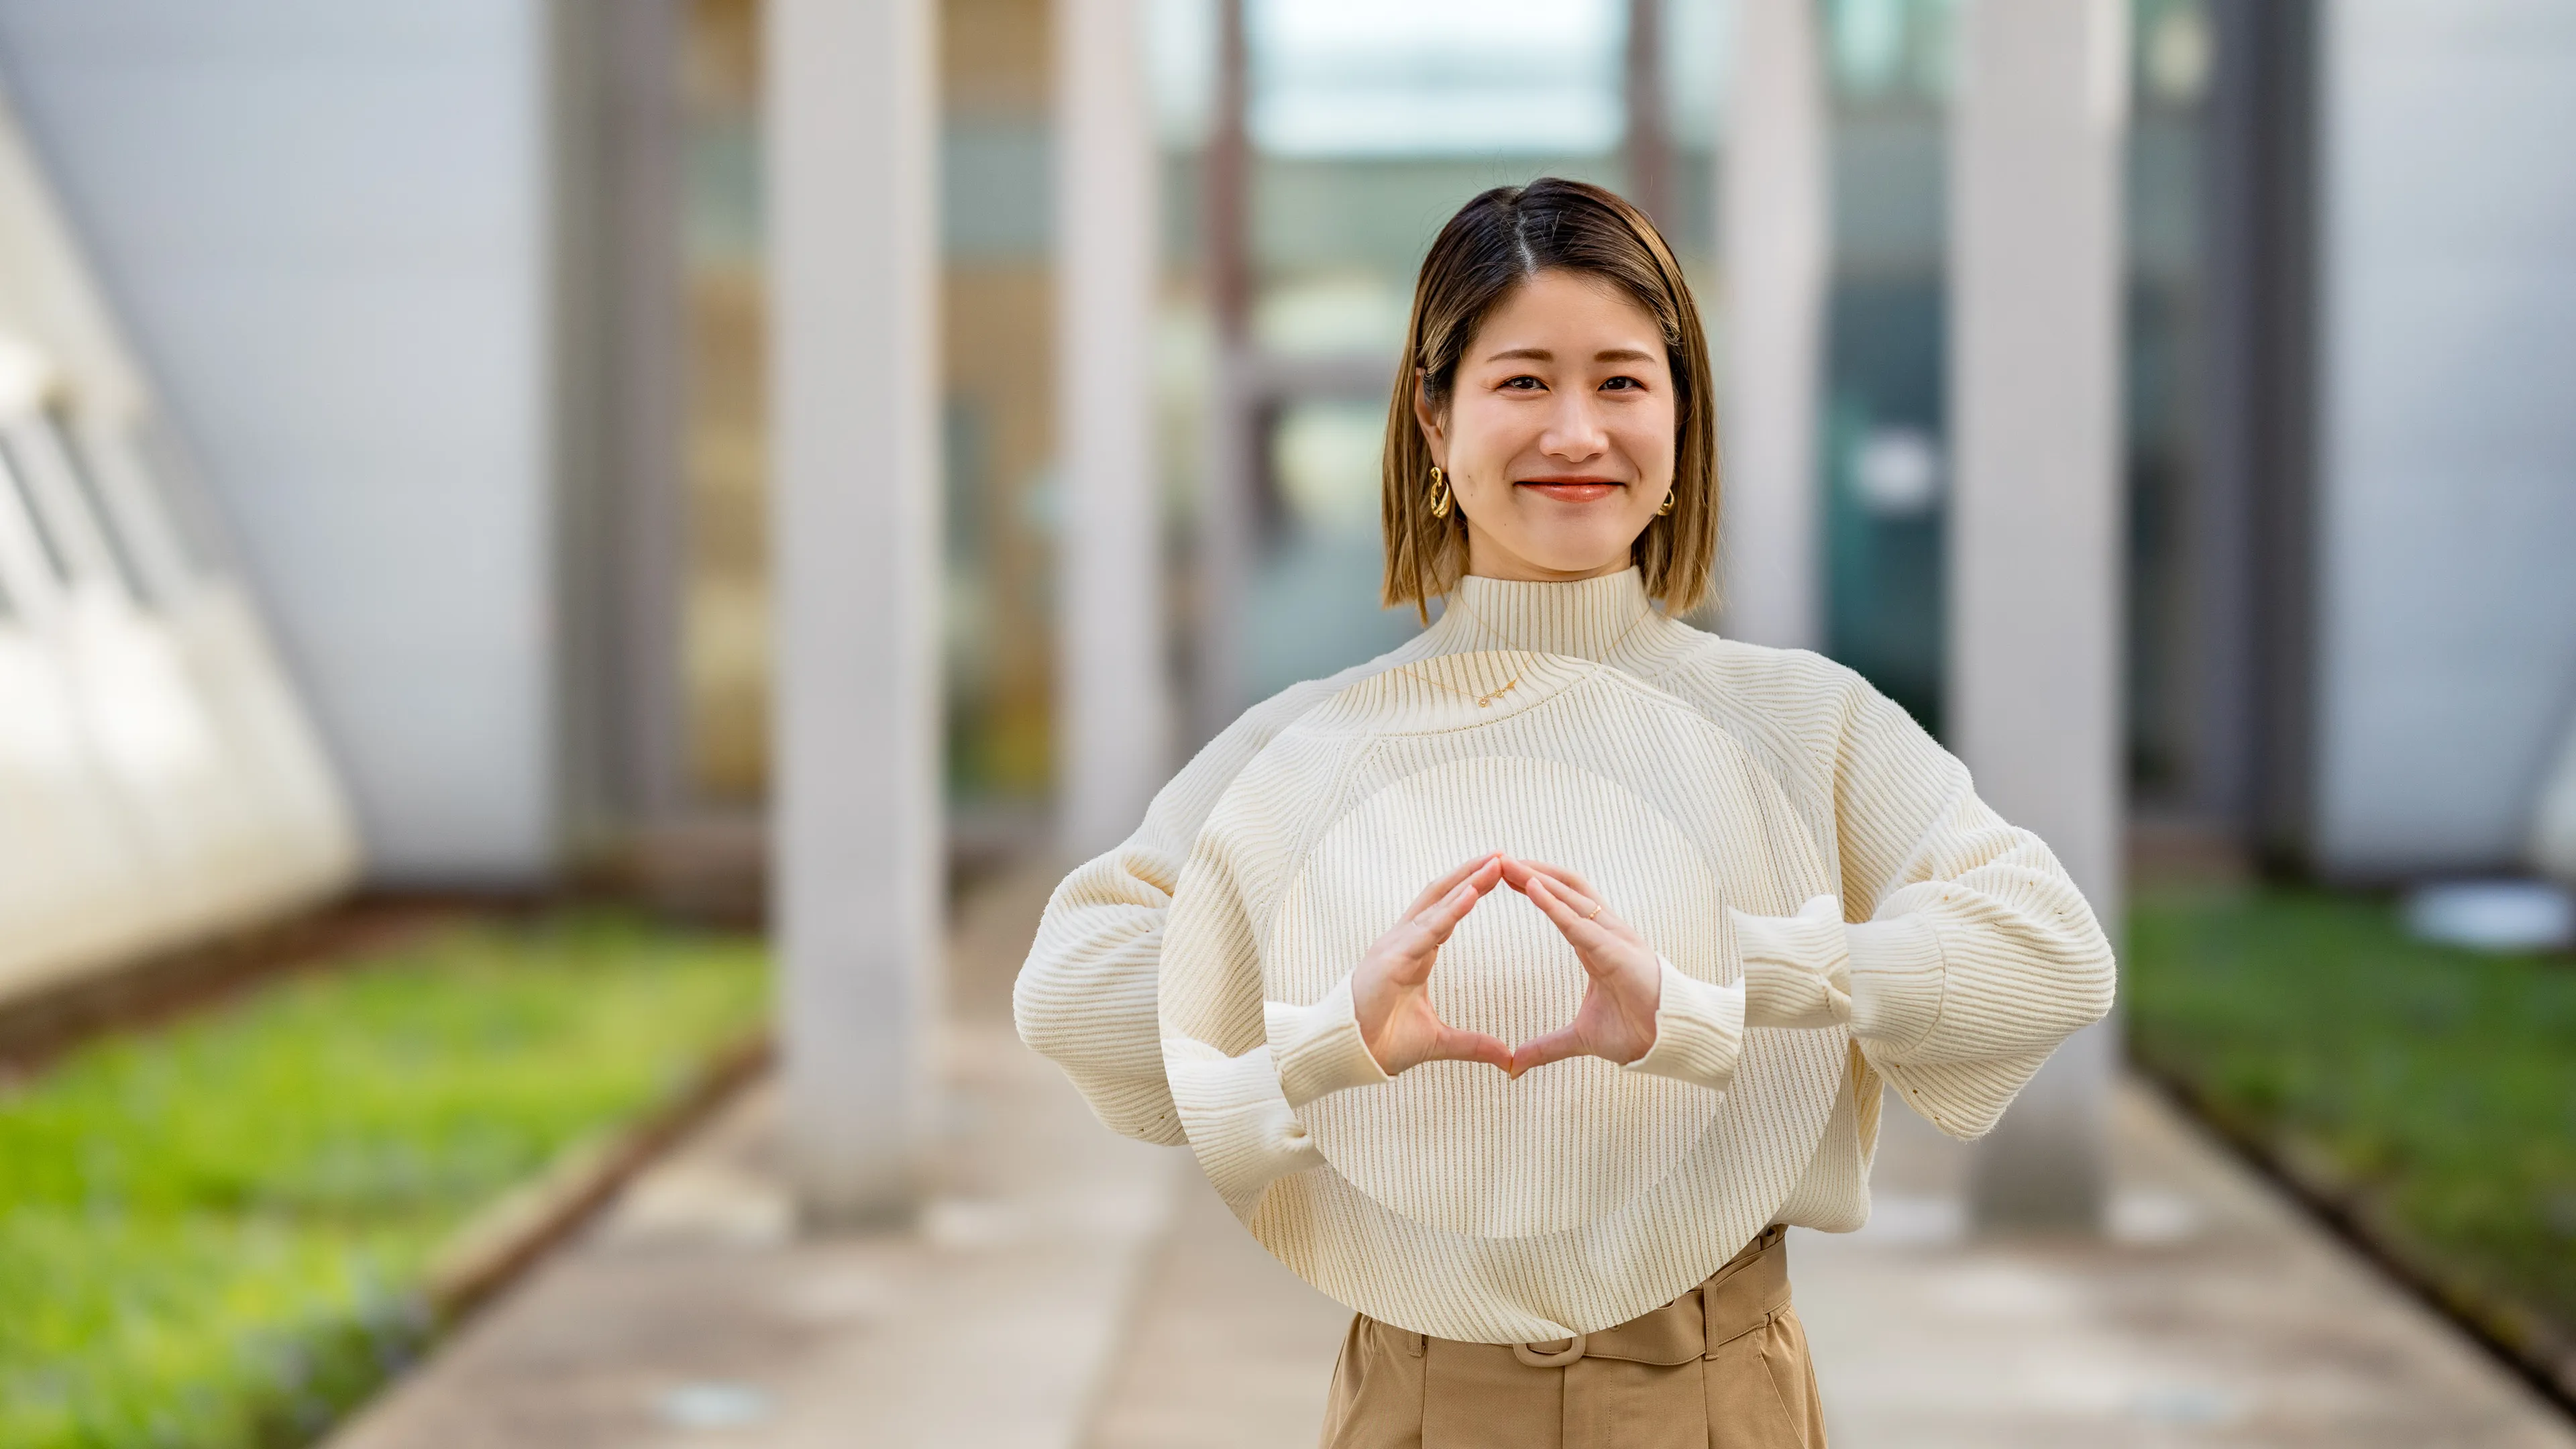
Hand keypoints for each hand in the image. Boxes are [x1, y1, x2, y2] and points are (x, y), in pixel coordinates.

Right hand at [1351, 855, 1515, 1076]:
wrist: (1348, 1057)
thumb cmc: (1382, 1043)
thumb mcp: (1438, 1041)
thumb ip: (1472, 1043)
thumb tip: (1506, 1056)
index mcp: (1414, 953)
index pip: (1446, 912)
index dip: (1471, 890)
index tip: (1500, 874)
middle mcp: (1403, 942)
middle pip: (1441, 897)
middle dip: (1471, 874)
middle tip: (1504, 855)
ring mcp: (1395, 947)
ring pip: (1435, 905)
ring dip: (1467, 882)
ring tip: (1496, 863)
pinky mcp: (1390, 959)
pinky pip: (1426, 930)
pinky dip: (1450, 910)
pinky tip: (1473, 894)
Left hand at [1500, 858, 1662, 1075]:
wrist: (1671, 1043)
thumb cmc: (1638, 1031)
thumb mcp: (1580, 1037)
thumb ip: (1545, 1047)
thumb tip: (1513, 1065)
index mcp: (1596, 944)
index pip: (1561, 902)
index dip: (1535, 885)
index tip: (1503, 874)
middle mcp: (1605, 932)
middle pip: (1565, 888)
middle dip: (1532, 871)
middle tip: (1496, 857)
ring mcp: (1614, 937)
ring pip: (1572, 896)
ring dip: (1538, 877)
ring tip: (1506, 863)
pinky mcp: (1617, 951)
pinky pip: (1581, 923)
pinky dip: (1555, 904)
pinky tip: (1532, 888)